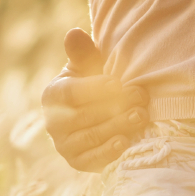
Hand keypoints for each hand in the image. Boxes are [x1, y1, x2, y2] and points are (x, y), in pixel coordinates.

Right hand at [40, 29, 147, 171]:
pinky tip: (125, 142)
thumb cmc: (93, 84)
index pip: (71, 93)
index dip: (94, 88)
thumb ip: (82, 52)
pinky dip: (108, 152)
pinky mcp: (76, 162)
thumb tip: (74, 33)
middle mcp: (53, 122)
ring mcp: (63, 145)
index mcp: (53, 94)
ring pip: (90, 137)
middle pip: (83, 116)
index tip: (118, 83)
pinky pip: (91, 160)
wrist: (95, 114)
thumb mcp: (87, 65)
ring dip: (118, 126)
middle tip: (140, 98)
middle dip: (115, 106)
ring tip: (141, 116)